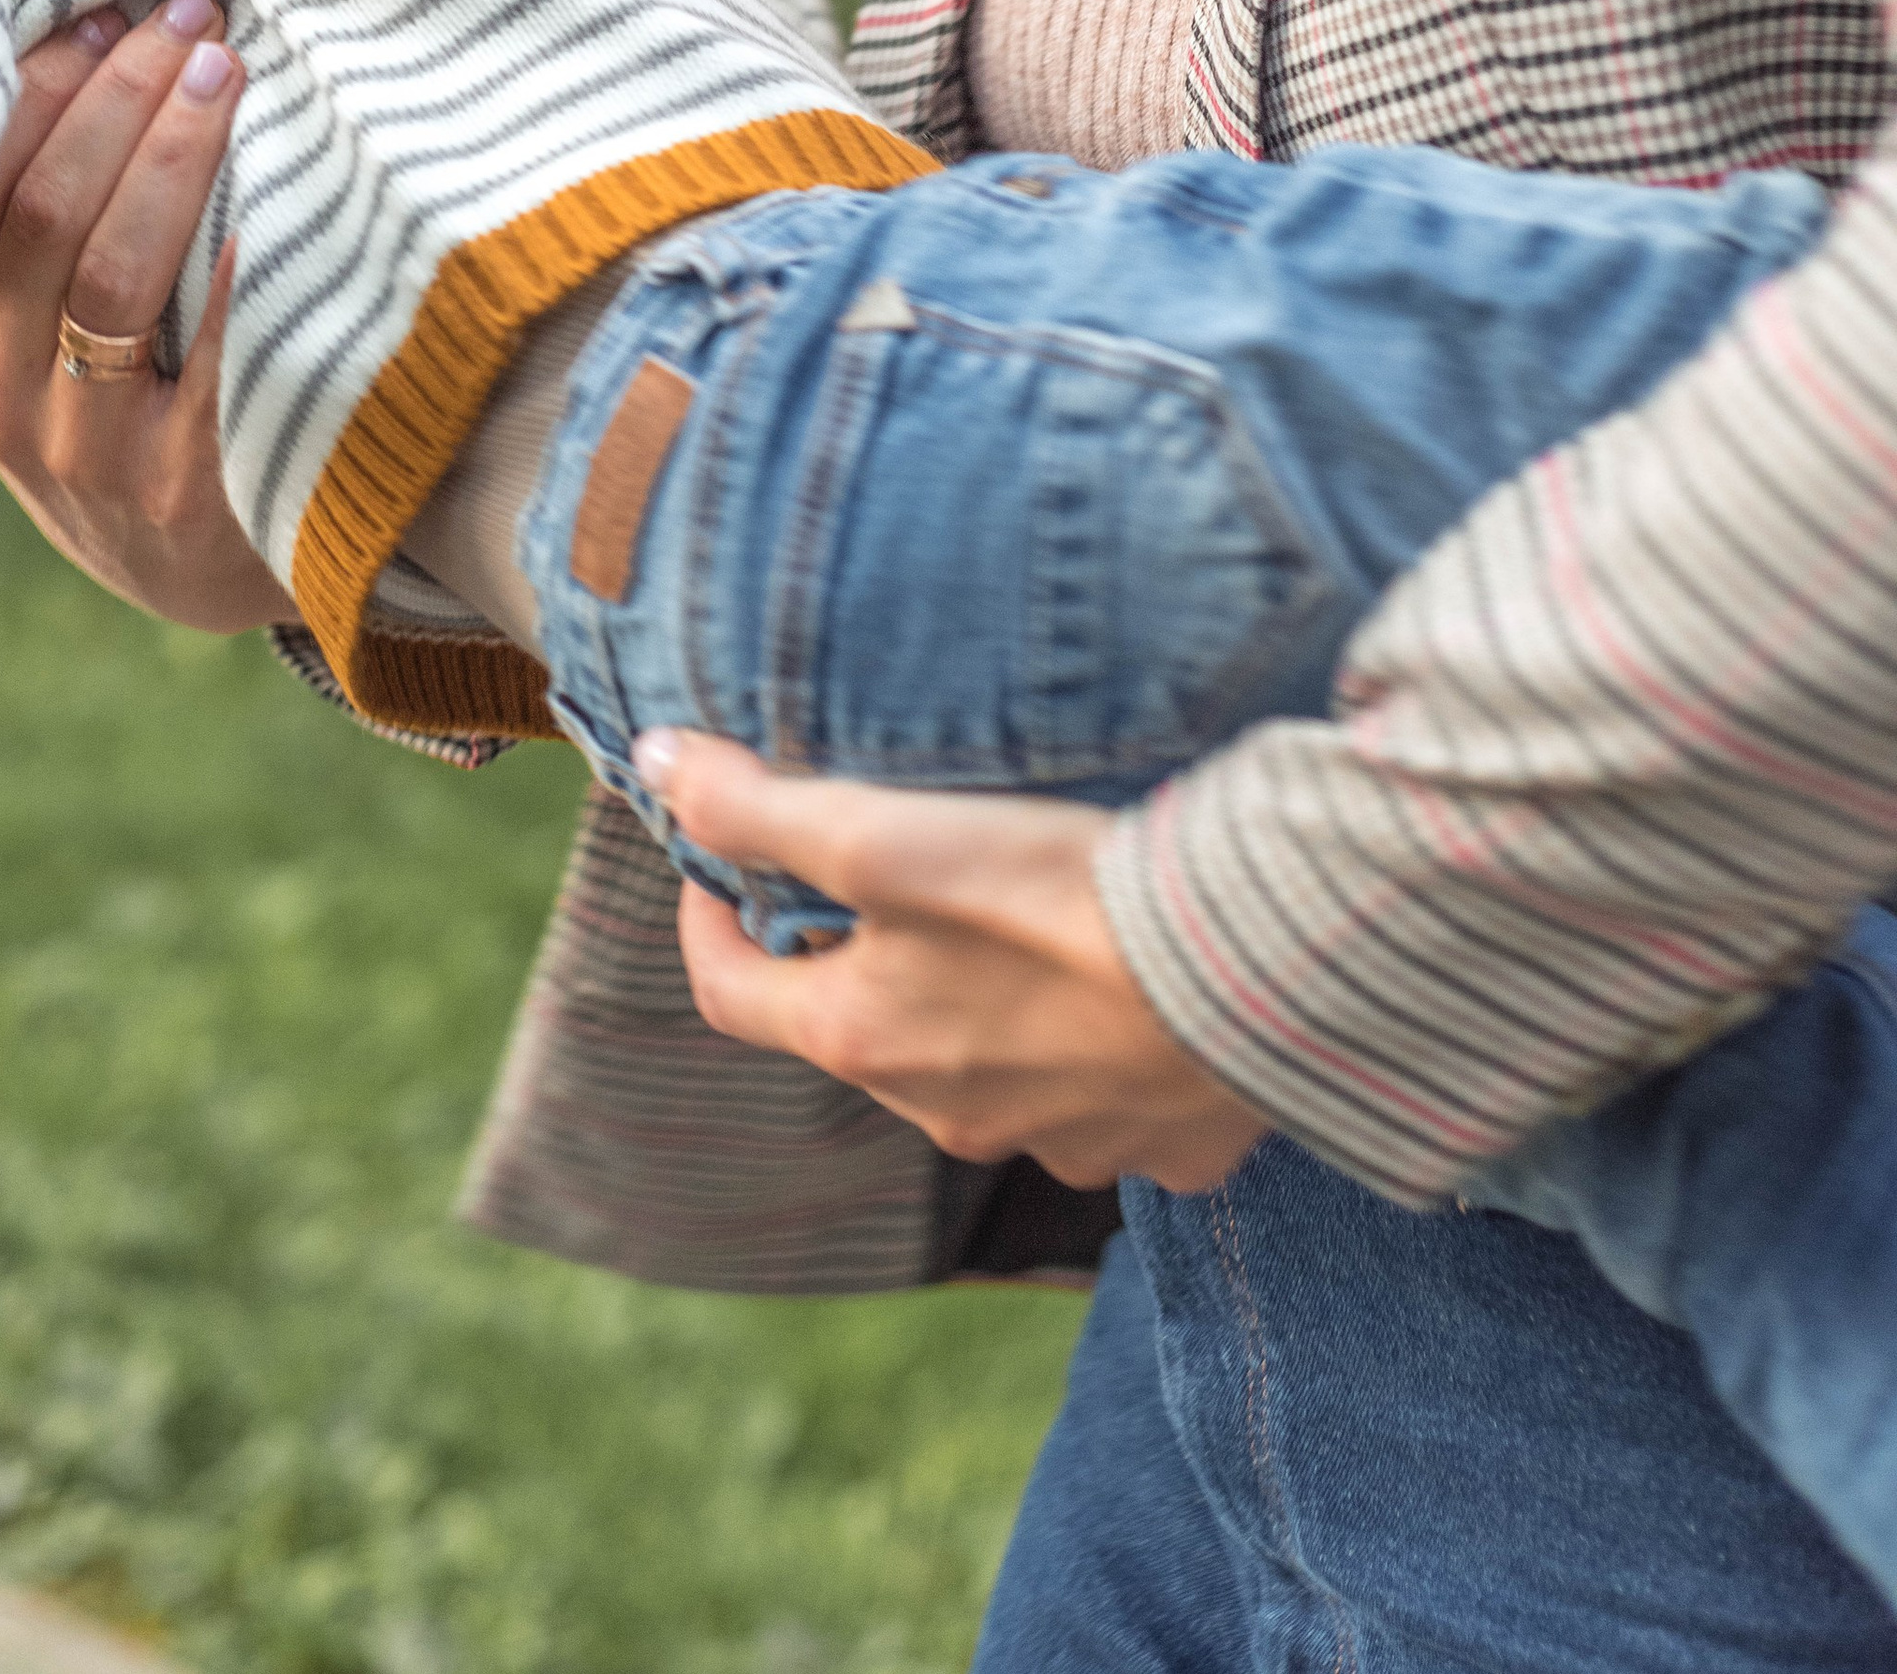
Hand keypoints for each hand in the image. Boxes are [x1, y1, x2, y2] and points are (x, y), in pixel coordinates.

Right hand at [0, 0, 293, 631]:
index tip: (104, 10)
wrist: (187, 561)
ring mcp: (78, 447)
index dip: (34, 86)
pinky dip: (239, 261)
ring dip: (178, 148)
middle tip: (189, 12)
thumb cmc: (96, 395)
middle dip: (121, 91)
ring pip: (116, 268)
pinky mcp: (178, 485)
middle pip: (43, 211)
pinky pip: (211, 350)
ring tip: (228, 66)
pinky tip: (272, 191)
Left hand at [646, 734, 1272, 1191]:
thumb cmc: (1054, 895)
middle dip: (852, 958)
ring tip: (1011, 918)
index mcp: (864, 1042)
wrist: (1252, 972)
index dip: (709, 923)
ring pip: (977, 1071)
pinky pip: (1094, 1098)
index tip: (716, 868)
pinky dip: (1084, 1047)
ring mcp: (1053, 1142)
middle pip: (859, 1031)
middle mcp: (944, 1116)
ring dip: (972, 1007)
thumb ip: (763, 808)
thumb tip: (656, 762)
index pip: (731, 994)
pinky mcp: (1153, 1145)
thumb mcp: (886, 835)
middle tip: (880, 876)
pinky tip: (1126, 982)